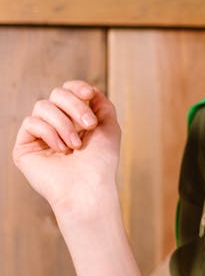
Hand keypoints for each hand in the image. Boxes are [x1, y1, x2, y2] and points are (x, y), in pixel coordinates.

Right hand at [12, 81, 121, 217]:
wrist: (89, 188)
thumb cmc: (100, 162)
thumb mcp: (109, 127)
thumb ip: (102, 105)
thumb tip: (90, 89)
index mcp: (73, 120)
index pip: (67, 91)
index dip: (76, 87)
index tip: (88, 94)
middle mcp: (55, 125)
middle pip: (56, 94)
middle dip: (75, 106)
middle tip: (89, 126)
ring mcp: (38, 136)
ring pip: (42, 106)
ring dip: (64, 123)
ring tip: (75, 145)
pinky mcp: (24, 147)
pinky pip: (30, 123)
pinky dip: (49, 133)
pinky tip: (61, 150)